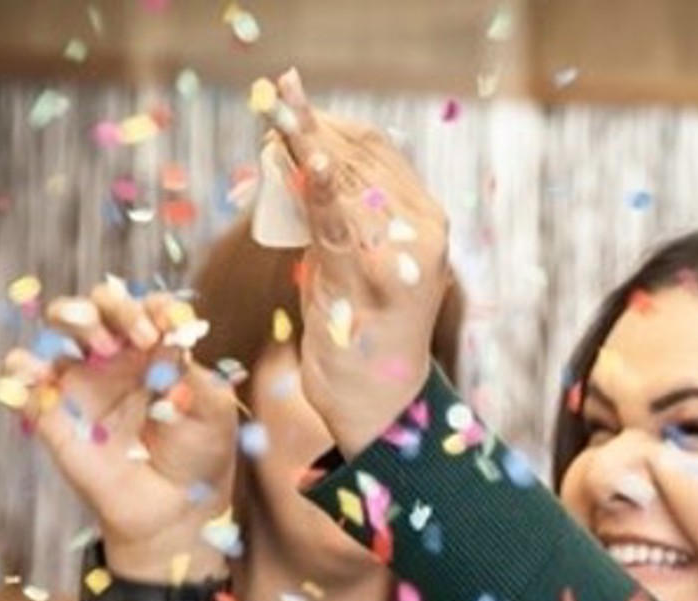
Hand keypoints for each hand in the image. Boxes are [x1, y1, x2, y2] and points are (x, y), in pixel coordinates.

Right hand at [2, 281, 239, 582]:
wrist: (174, 511)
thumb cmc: (198, 456)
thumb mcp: (213, 412)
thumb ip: (193, 372)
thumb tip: (173, 330)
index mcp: (155, 349)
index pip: (144, 306)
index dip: (151, 306)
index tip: (166, 324)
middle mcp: (115, 356)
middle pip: (96, 305)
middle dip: (112, 306)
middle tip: (136, 337)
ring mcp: (81, 381)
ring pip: (57, 325)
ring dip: (72, 316)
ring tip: (100, 345)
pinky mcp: (51, 411)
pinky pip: (21, 379)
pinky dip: (20, 369)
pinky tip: (37, 373)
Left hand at [270, 68, 451, 449]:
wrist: (376, 406)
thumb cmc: (356, 335)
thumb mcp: (345, 263)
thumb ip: (332, 216)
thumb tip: (296, 158)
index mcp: (424, 220)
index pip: (375, 148)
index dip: (326, 119)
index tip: (286, 98)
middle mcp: (425, 231)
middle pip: (360, 155)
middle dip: (309, 125)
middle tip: (272, 99)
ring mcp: (405, 254)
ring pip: (349, 179)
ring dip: (306, 140)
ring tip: (276, 109)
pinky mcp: (376, 278)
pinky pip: (340, 219)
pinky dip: (321, 183)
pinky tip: (305, 153)